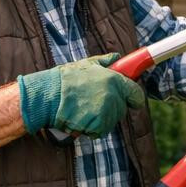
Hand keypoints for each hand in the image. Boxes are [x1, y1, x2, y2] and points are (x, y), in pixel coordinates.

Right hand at [16, 53, 145, 136]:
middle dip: (111, 107)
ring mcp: (107, 112)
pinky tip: (81, 118)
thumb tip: (117, 56)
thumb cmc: (66, 79)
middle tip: (93, 102)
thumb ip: (105, 61)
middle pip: (122, 109)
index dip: (133, 98)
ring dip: (101, 118)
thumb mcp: (87, 64)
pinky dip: (93, 128)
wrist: (48, 95)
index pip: (137, 94)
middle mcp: (113, 96)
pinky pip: (101, 130)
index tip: (130, 100)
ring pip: (112, 120)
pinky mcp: (98, 125)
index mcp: (114, 80)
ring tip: (84, 108)